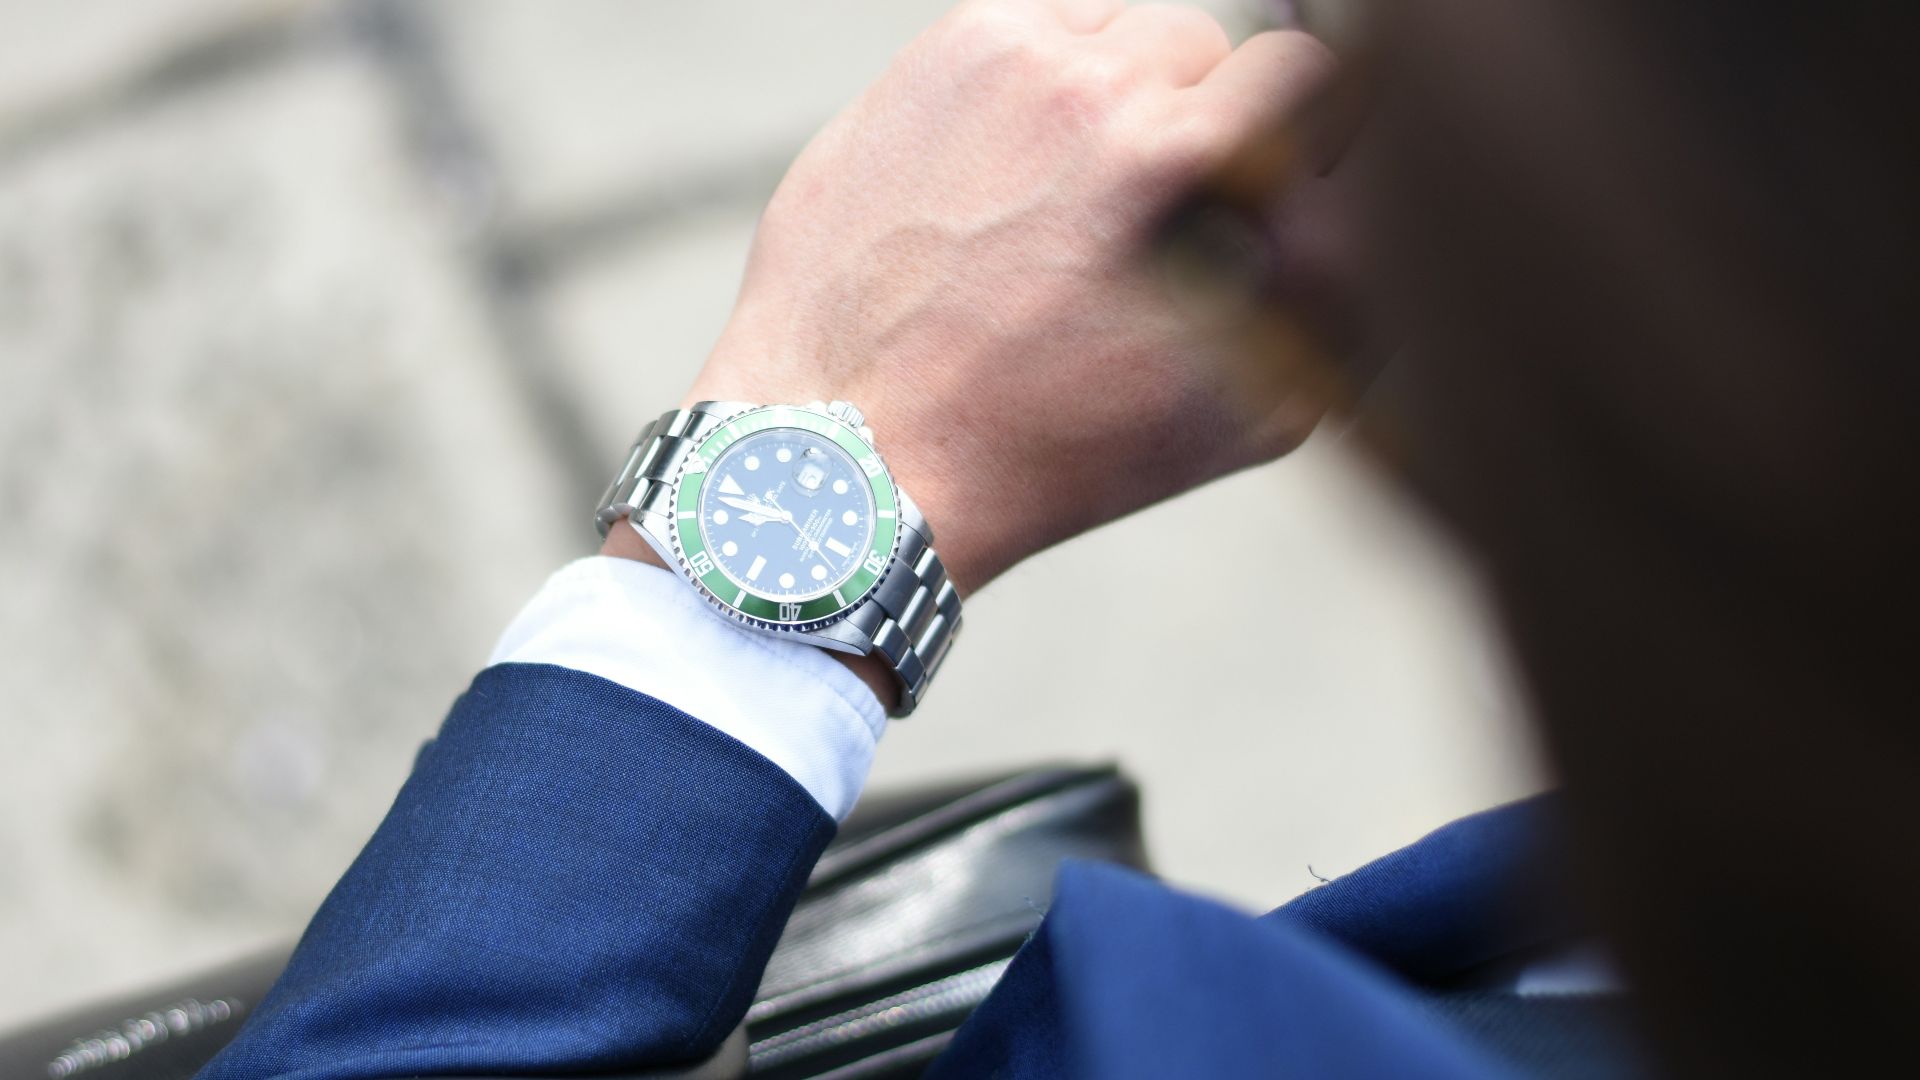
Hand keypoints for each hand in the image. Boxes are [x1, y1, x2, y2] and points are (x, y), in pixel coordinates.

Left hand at [632, 0, 1341, 596]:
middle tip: (1154, 213)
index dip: (1297, 138)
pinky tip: (1011, 177)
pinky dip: (1037, 86)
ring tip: (1078, 200)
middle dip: (1198, 120)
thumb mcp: (1248, 416)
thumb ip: (1343, 296)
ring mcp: (998, 62)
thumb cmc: (1055, 453)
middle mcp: (1091, 88)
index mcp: (1181, 162)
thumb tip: (1360, 197)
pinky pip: (1029, 32)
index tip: (1264, 187)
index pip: (1306, 74)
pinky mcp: (931, 61)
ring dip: (1117, 93)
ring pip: (1112, 27)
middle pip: (1204, 44)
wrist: (861, 454)